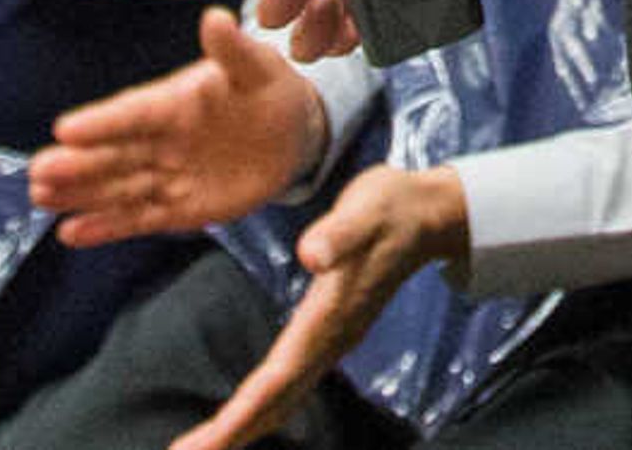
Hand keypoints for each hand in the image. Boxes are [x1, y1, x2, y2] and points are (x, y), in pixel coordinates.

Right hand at [29, 9, 325, 246]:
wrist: (291, 133)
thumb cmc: (267, 90)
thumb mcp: (257, 68)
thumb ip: (232, 51)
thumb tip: (217, 18)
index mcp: (173, 101)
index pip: (133, 113)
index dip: (102, 122)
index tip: (64, 129)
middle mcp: (160, 139)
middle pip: (113, 154)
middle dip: (77, 165)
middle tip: (38, 173)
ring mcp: (167, 175)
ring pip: (117, 188)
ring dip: (80, 195)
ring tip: (41, 197)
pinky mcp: (179, 208)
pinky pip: (139, 218)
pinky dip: (106, 228)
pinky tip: (71, 233)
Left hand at [169, 165, 466, 449]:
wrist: (429, 214)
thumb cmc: (391, 206)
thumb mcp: (366, 209)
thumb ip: (339, 233)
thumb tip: (310, 255)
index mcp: (331, 317)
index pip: (279, 377)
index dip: (243, 413)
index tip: (209, 443)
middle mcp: (332, 339)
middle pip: (276, 401)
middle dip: (233, 433)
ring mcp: (334, 340)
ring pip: (283, 397)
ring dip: (244, 425)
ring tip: (202, 448)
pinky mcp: (332, 333)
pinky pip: (289, 382)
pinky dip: (261, 406)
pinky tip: (244, 414)